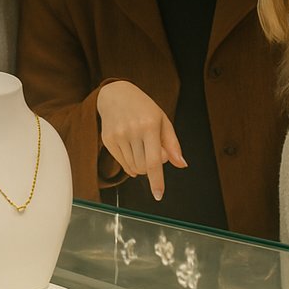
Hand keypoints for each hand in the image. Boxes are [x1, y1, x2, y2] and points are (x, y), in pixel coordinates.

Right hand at [96, 81, 186, 200]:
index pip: (153, 161)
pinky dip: (130, 163)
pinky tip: (132, 150)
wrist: (115, 94)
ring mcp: (118, 135)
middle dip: (151, 167)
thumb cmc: (143, 107)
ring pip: (133, 167)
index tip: (158, 195)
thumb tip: (181, 164)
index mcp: (149, 125)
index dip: (157, 181)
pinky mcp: (108, 140)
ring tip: (142, 147)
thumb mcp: (162, 120)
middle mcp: (132, 131)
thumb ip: (172, 144)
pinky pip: (122, 163)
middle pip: (143, 167)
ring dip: (141, 165)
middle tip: (153, 151)